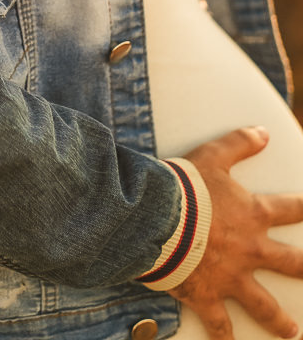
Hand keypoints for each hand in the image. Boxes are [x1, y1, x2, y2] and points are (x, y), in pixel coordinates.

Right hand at [170, 127, 302, 338]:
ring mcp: (231, 276)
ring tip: (291, 331)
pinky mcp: (208, 295)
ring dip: (278, 319)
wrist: (160, 219)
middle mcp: (250, 249)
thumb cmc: (186, 186)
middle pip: (289, 263)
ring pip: (262, 303)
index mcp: (252, 214)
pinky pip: (218, 323)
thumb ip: (239, 142)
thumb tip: (263, 131)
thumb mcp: (213, 156)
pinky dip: (223, 336)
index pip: (289, 209)